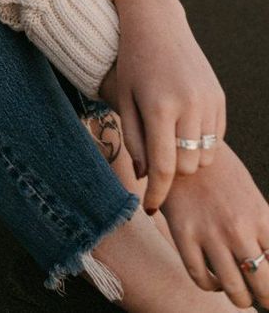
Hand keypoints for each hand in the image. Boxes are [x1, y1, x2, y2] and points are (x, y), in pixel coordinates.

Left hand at [99, 0, 226, 213]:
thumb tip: (147, 178)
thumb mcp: (124, 99)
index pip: (163, 168)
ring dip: (187, 159)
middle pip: (186, 167)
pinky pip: (216, 138)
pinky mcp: (220, 97)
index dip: (156, 193)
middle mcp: (189, 104)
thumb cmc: (132, 62)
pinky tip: (182, 128)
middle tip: (155, 164)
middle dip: (171, 172)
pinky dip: (201, 143)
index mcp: (159, 106)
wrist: (156, 23)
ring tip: (167, 144)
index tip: (148, 207)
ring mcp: (209, 101)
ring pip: (205, 157)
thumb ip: (133, 140)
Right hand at [161, 140, 268, 309]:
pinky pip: (201, 278)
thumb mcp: (249, 192)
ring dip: (240, 298)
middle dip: (266, 297)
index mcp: (260, 215)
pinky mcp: (183, 234)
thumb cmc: (219, 169)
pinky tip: (213, 278)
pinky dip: (211, 285)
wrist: (181, 144)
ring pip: (234, 290)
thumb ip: (262, 224)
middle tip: (261, 296)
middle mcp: (238, 228)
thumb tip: (268, 255)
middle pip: (263, 285)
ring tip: (239, 293)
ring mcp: (210, 233)